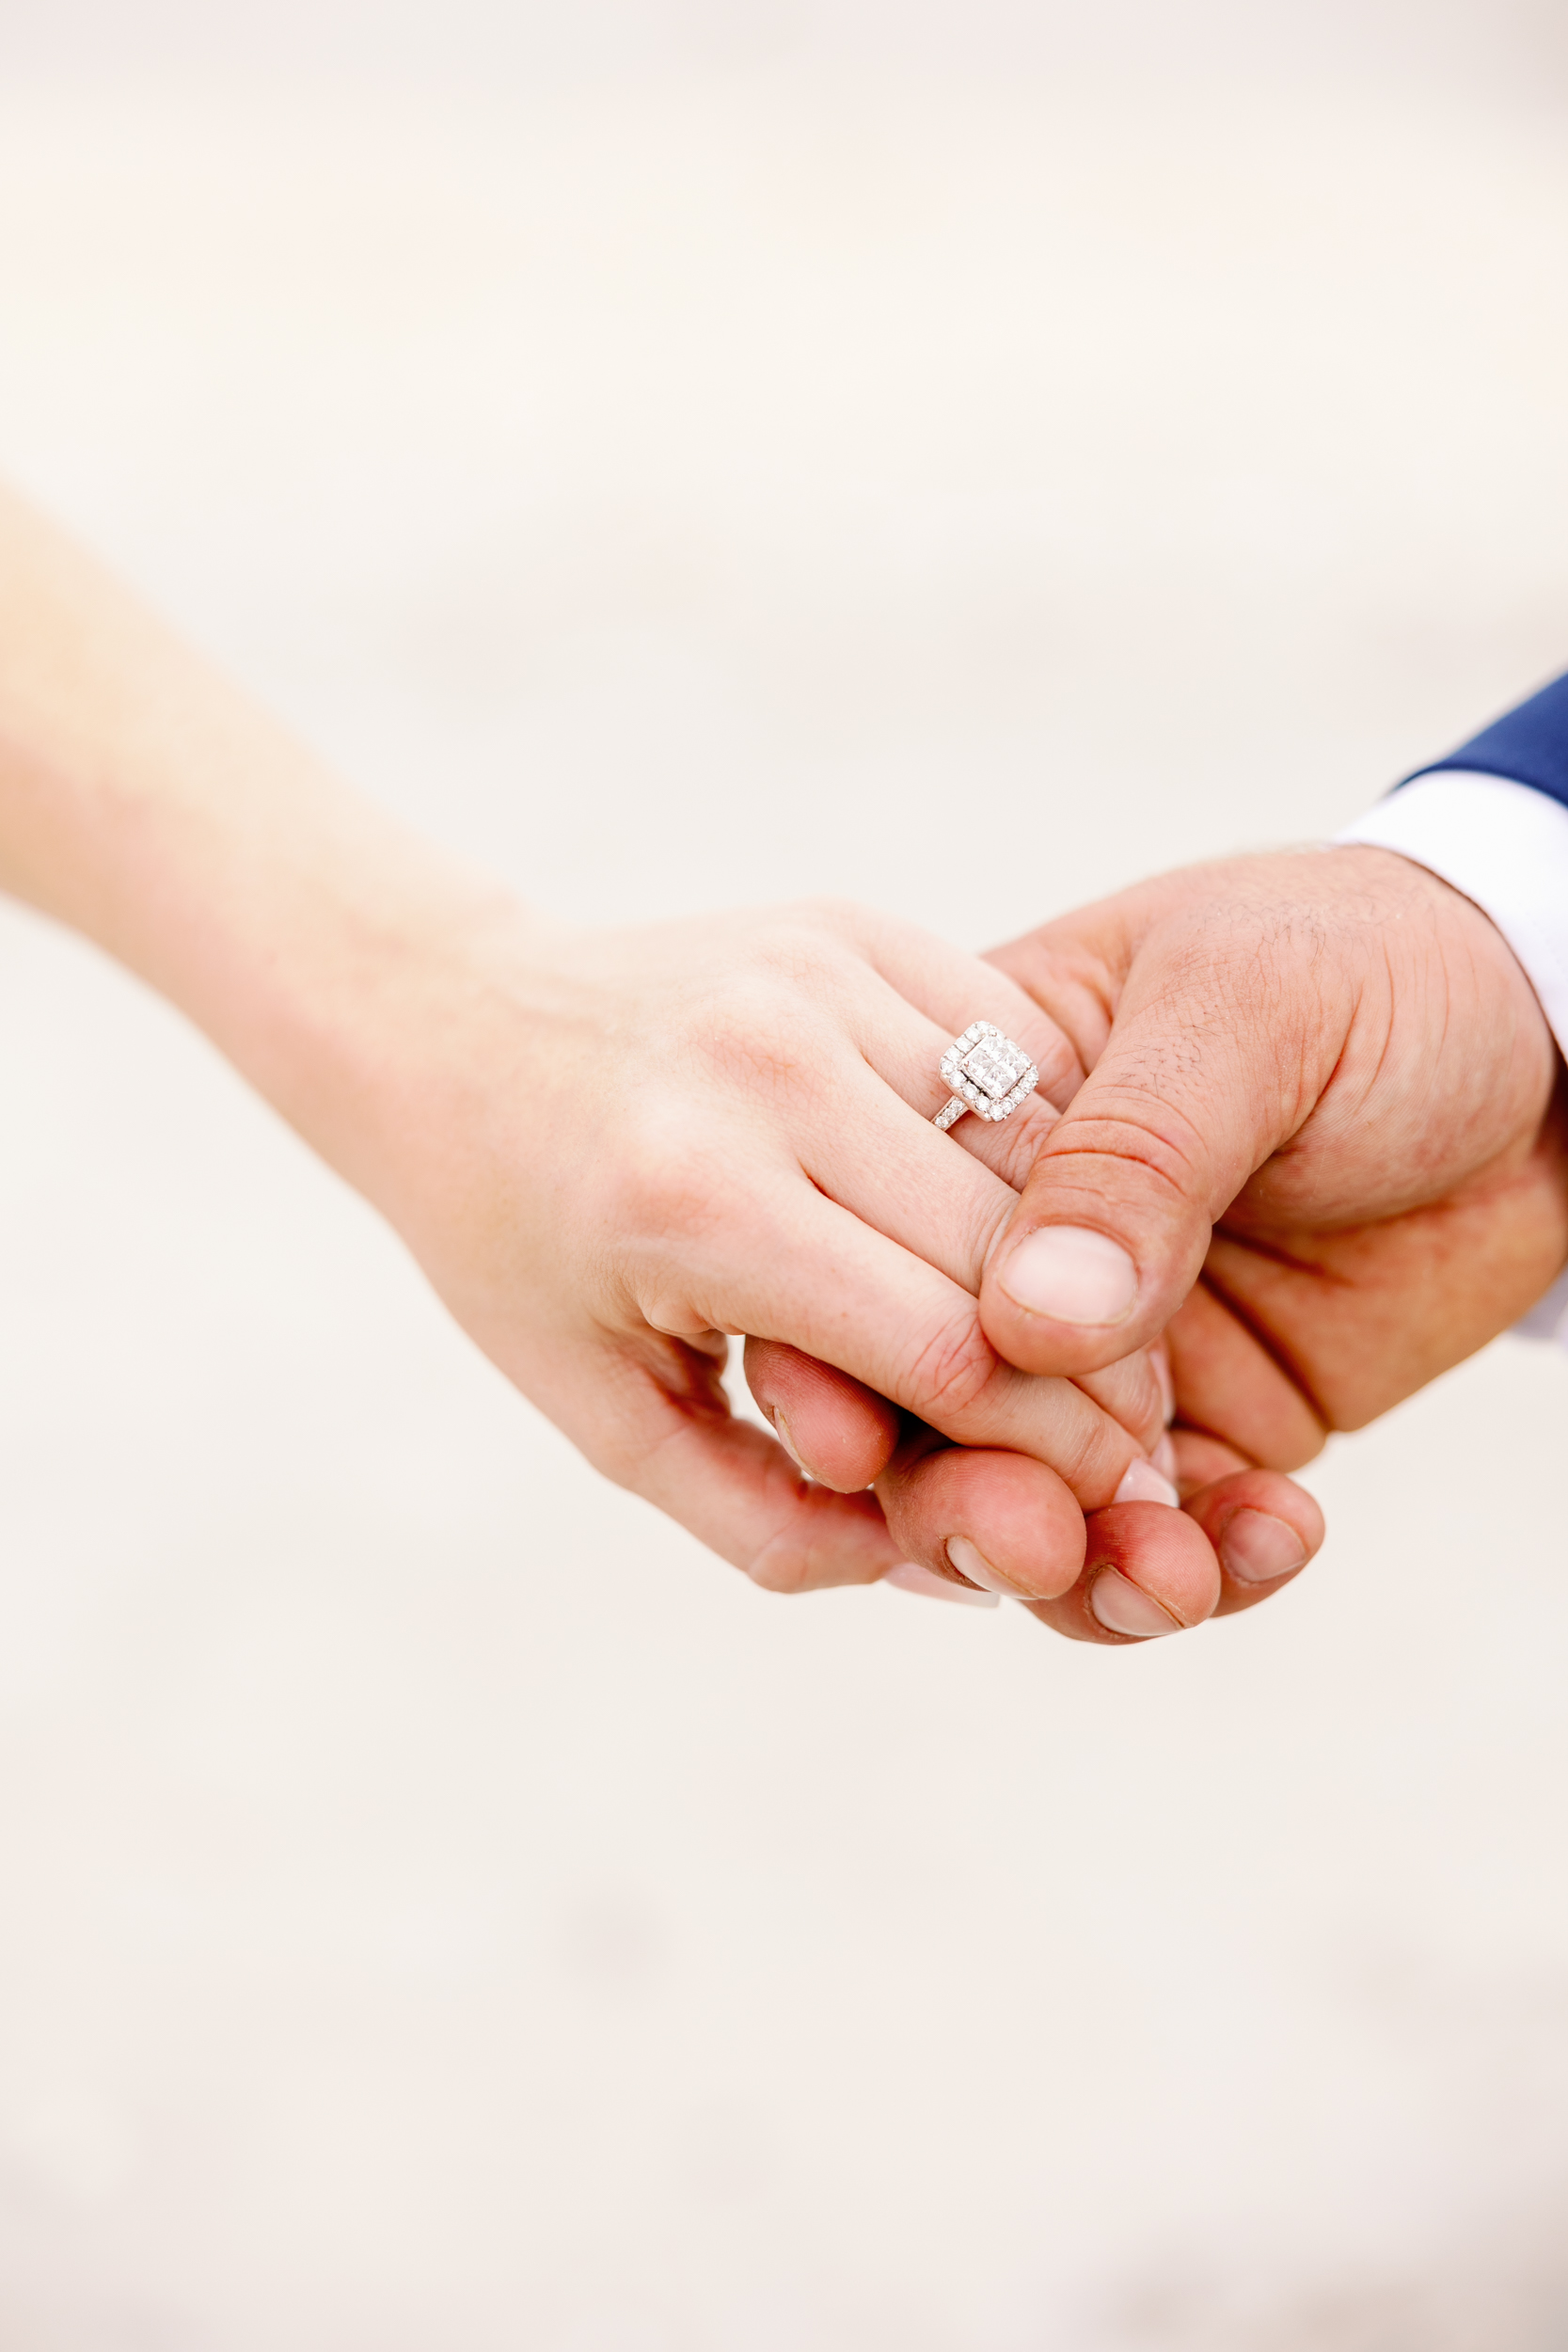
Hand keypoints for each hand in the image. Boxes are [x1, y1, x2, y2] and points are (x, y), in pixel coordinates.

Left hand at [346, 894, 1212, 1598]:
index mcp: (695, 1203)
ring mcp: (818, 977)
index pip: (950, 1349)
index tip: (1106, 1503)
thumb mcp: (610, 1418)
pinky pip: (1017, 1043)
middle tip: (1131, 1436)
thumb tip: (965, 1573)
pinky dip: (1044, 1141)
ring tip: (1091, 1333)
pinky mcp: (855, 926)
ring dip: (1086, 1249)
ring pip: (1041, 1140)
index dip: (1052, 1448)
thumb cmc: (523, 1249)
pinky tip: (1032, 1209)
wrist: (452, 1028)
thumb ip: (773, 1521)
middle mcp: (767, 1068)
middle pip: (1016, 1249)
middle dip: (1098, 1364)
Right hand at [750, 845, 1566, 1638]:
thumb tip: (1023, 1320)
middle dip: (958, 1496)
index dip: (845, 1350)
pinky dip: (1205, 1567)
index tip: (853, 1439)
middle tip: (1026, 1545)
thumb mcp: (1251, 1007)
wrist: (1553, 1044)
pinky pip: (1166, 1533)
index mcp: (977, 1114)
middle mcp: (1015, 1246)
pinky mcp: (1207, 1422)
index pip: (869, 1246)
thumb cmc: (1380, 967)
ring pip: (1032, 1498)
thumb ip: (1136, 1153)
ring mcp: (1108, 1348)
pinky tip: (1272, 1539)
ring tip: (1166, 1580)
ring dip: (1078, 1567)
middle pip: (927, 1401)